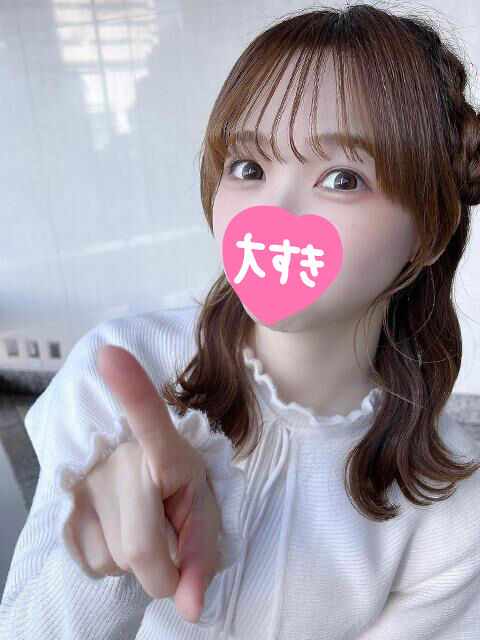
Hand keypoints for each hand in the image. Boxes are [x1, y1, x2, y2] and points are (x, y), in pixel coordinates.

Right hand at [68, 344, 221, 623]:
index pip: (148, 417)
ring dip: (136, 558)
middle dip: (163, 565)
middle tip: (169, 529)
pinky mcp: (66, 502)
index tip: (110, 354)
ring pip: (115, 561)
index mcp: (164, 448)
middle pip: (141, 550)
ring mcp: (86, 480)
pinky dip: (113, 558)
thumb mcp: (205, 510)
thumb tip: (192, 610)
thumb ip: (203, 557)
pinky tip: (120, 525)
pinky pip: (93, 561)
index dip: (131, 389)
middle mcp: (117, 458)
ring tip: (143, 519)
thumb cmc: (182, 486)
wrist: (143, 470)